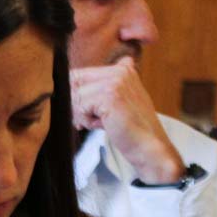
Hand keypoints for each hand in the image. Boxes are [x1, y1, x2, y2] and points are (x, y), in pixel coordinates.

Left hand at [70, 56, 185, 183]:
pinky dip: (88, 121)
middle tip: (93, 119)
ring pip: (76, 95)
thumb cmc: (132, 129)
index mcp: (123, 69)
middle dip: (77, 104)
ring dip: (83, 114)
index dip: (77, 95)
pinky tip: (105, 125)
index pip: (81, 74)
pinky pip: (81, 106)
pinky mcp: (110, 95)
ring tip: (105, 122)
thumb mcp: (117, 102)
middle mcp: (120, 70)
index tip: (88, 111)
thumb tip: (67, 85)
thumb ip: (98, 90)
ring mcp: (116, 81)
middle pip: (75, 82)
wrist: (149, 147)